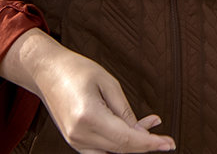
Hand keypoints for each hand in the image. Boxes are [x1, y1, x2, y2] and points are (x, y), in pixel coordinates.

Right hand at [0, 29, 175, 152]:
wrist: (47, 71)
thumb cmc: (77, 70)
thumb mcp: (108, 83)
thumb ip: (125, 111)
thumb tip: (141, 132)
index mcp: (88, 117)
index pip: (126, 140)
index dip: (150, 144)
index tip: (168, 143)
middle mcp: (79, 135)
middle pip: (121, 150)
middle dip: (145, 146)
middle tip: (165, 140)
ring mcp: (75, 141)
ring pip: (112, 153)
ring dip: (133, 146)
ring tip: (149, 127)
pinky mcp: (74, 141)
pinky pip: (101, 151)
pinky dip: (119, 145)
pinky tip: (132, 132)